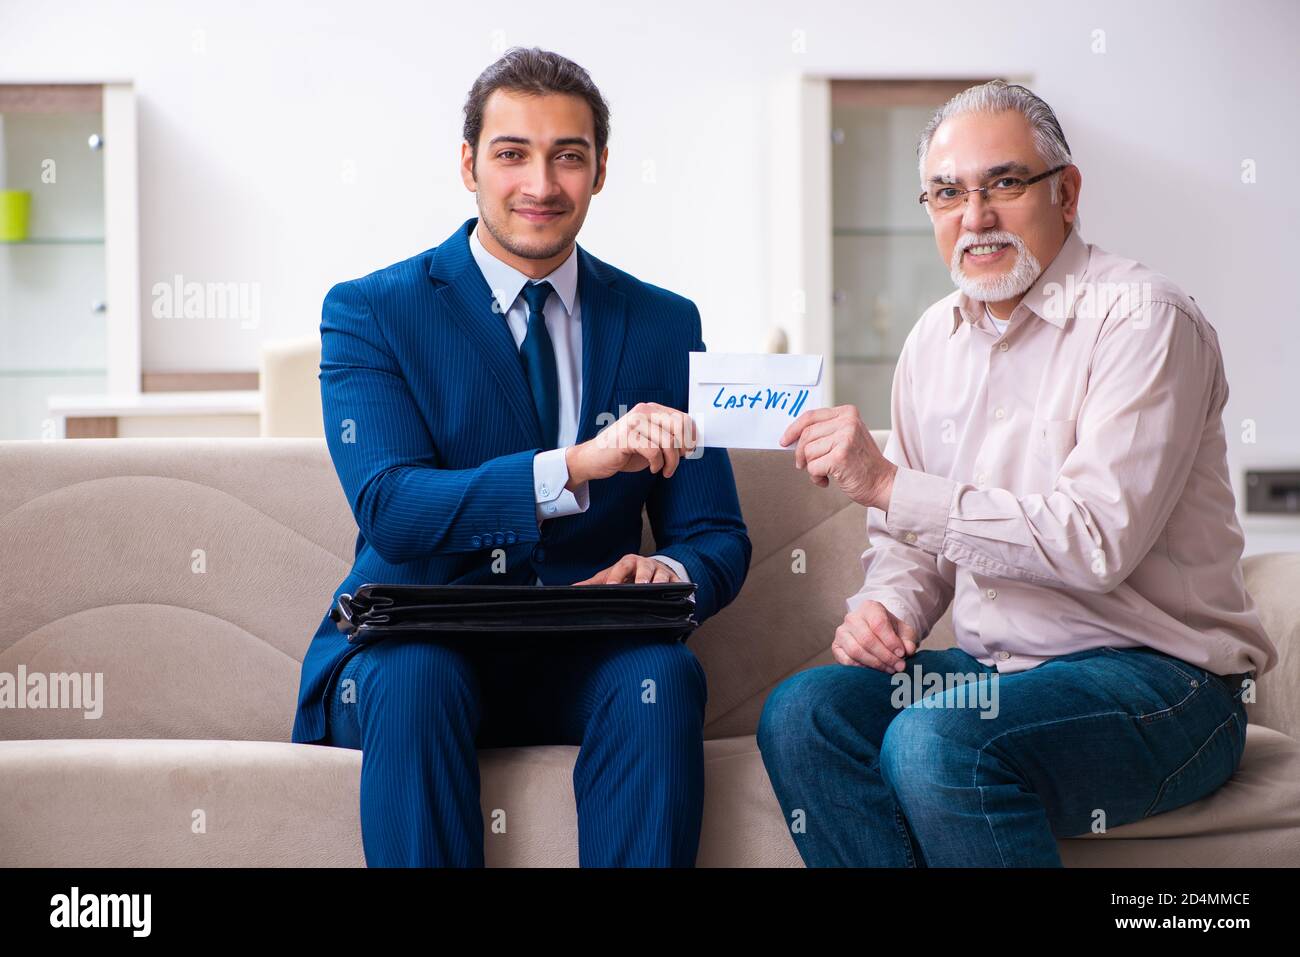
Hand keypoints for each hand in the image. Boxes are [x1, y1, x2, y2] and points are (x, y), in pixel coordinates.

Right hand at [565, 402, 696, 488]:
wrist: (594, 459)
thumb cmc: (625, 451)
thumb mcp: (651, 441)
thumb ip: (668, 437)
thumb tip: (692, 443)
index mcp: (651, 409)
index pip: (683, 418)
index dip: (691, 437)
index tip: (687, 452)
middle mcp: (643, 411)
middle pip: (679, 426)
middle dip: (683, 449)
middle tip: (677, 462)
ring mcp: (634, 422)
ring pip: (668, 441)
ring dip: (671, 462)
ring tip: (665, 470)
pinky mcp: (627, 437)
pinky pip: (654, 451)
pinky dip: (657, 464)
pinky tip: (652, 468)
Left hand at [573, 554, 681, 584]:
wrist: (652, 570)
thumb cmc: (629, 575)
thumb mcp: (610, 576)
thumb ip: (593, 584)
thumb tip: (571, 590)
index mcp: (629, 562)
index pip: (622, 567)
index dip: (617, 576)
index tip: (612, 586)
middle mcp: (646, 565)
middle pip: (645, 569)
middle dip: (643, 577)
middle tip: (640, 586)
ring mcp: (662, 572)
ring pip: (663, 576)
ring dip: (661, 583)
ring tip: (658, 591)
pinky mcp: (675, 580)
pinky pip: (679, 585)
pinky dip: (681, 591)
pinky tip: (681, 599)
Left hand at [779, 404, 895, 509]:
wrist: (883, 483)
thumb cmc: (862, 464)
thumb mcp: (846, 437)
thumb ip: (825, 432)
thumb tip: (793, 437)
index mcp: (847, 413)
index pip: (810, 416)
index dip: (793, 429)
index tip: (785, 440)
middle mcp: (847, 422)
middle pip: (806, 435)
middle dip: (801, 454)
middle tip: (806, 465)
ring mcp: (845, 438)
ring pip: (808, 452)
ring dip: (812, 467)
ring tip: (828, 472)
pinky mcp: (840, 456)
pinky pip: (813, 467)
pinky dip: (817, 477)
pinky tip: (829, 479)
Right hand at [832, 601, 917, 672]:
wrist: (875, 632)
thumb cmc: (890, 631)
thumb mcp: (904, 631)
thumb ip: (908, 640)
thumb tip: (908, 650)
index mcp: (870, 608)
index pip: (878, 624)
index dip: (891, 641)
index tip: (902, 653)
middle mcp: (852, 618)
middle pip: (867, 639)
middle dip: (885, 656)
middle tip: (898, 666)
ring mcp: (842, 632)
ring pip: (856, 651)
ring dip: (875, 664)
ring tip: (889, 669)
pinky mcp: (836, 647)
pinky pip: (846, 660)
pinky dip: (861, 668)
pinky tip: (874, 671)